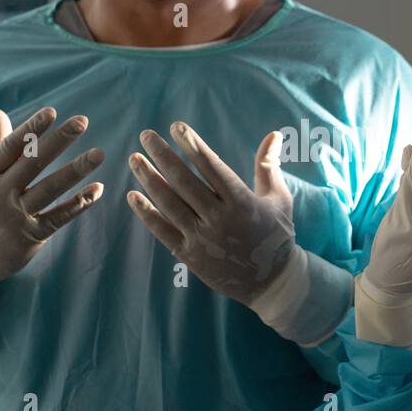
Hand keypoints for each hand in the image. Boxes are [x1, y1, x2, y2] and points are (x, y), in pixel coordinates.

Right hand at [0, 107, 105, 286]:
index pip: (11, 147)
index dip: (31, 129)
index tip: (52, 112)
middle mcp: (1, 193)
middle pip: (33, 162)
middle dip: (58, 140)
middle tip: (82, 121)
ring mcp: (15, 215)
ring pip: (50, 188)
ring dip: (76, 170)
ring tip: (98, 154)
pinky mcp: (30, 236)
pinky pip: (58, 217)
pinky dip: (78, 203)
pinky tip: (97, 189)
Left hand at [127, 122, 295, 304]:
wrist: (271, 283)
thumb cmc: (276, 236)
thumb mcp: (279, 199)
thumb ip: (269, 166)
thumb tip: (275, 134)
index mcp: (242, 201)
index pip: (211, 166)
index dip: (192, 145)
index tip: (176, 127)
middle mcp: (220, 218)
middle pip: (184, 181)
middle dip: (162, 155)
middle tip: (146, 135)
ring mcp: (202, 238)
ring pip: (169, 203)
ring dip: (149, 179)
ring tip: (134, 159)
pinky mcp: (190, 255)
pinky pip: (163, 230)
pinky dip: (146, 213)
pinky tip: (132, 195)